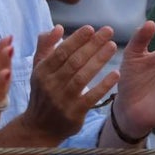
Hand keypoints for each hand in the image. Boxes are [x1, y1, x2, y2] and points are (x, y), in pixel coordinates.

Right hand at [23, 25, 118, 142]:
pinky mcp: (74, 113)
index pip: (61, 51)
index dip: (77, 39)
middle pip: (74, 61)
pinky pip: (91, 97)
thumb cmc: (42, 93)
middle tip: (108, 31)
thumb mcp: (38, 69)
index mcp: (42, 71)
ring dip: (99, 60)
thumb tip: (58, 27)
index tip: (91, 28)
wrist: (39, 127)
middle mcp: (51, 84)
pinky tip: (116, 74)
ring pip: (83, 76)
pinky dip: (103, 85)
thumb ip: (45, 47)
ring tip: (112, 46)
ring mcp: (63, 99)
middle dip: (92, 44)